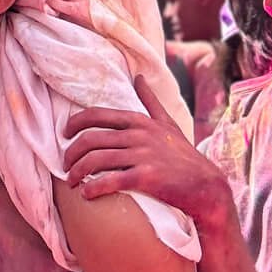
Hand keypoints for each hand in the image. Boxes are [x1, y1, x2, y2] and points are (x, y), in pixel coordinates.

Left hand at [62, 75, 229, 224]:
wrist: (207, 186)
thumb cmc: (185, 155)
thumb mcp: (168, 123)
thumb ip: (150, 101)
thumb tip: (139, 77)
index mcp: (140, 121)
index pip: (97, 115)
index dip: (75, 123)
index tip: (64, 134)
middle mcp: (138, 134)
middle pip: (91, 139)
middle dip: (71, 153)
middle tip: (66, 165)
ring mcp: (142, 155)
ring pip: (96, 160)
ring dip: (77, 172)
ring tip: (72, 182)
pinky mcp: (145, 178)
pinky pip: (110, 181)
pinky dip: (93, 188)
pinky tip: (87, 195)